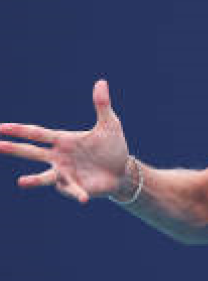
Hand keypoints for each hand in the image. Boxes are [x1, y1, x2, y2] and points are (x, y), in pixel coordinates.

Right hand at [0, 80, 130, 203]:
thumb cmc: (112, 147)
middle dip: (14, 149)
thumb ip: (102, 105)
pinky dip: (77, 194)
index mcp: (62, 140)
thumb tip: (101, 82)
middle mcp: (58, 157)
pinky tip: (84, 198)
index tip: (1, 127)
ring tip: (21, 182)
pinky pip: (74, 190)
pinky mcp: (77, 187)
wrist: (123, 171)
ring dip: (34, 180)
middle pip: (32, 152)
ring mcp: (65, 174)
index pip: (37, 133)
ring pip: (45, 177)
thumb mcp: (110, 125)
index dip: (19, 130)